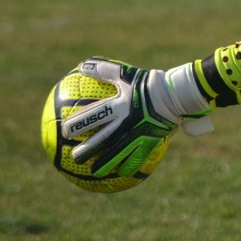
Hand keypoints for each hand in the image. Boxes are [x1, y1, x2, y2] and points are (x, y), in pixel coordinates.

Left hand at [61, 57, 212, 176]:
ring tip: (94, 173)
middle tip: (74, 158)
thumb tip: (81, 66)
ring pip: (119, 153)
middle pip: (104, 139)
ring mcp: (139, 134)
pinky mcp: (150, 141)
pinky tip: (122, 173)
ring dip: (106, 164)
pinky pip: (139, 156)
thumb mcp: (124, 73)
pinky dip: (129, 165)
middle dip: (89, 150)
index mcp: (120, 106)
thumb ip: (103, 70)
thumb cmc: (146, 82)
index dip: (80, 123)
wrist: (174, 94)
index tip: (66, 131)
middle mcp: (127, 122)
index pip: (95, 115)